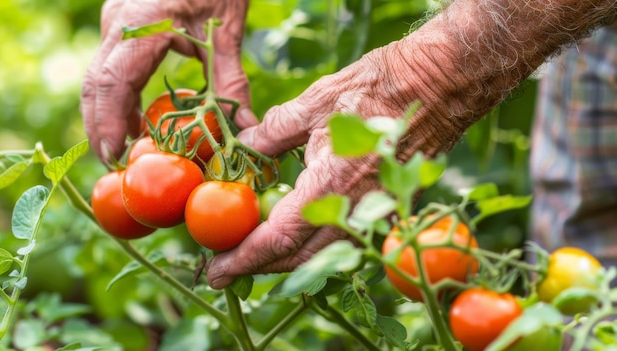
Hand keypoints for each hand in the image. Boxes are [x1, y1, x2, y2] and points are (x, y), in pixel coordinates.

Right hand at [81, 0, 254, 161]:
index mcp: (142, 24)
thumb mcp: (227, 28)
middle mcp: (119, 24)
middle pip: (95, 84)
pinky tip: (136, 120)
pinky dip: (118, 99)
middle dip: (101, 126)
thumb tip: (245, 129)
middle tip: (116, 164)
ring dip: (108, 115)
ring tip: (126, 150)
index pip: (112, 82)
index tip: (114, 156)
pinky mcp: (122, 27)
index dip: (108, 123)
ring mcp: (116, 23)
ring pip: (98, 78)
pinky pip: (111, 69)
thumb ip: (232, 80)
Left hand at [207, 47, 416, 288]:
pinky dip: (316, 247)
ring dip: (287, 262)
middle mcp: (355, 209)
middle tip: (225, 269)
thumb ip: (272, 132)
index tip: (216, 271)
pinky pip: (346, 240)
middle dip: (259, 268)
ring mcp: (376, 212)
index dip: (245, 259)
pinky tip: (298, 236)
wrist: (438, 85)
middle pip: (300, 259)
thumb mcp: (315, 101)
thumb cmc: (379, 88)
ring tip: (255, 257)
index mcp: (331, 184)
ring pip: (324, 255)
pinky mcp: (388, 208)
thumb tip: (241, 147)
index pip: (280, 239)